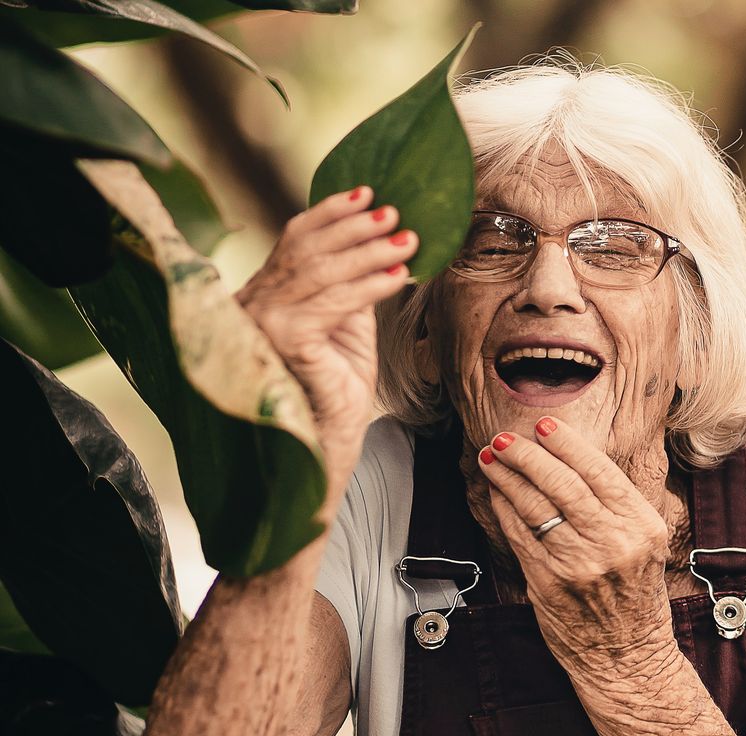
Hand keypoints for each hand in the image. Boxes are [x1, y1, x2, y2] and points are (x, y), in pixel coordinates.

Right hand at [236, 186, 417, 489]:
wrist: (322, 447)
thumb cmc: (333, 389)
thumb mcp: (344, 326)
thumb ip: (348, 286)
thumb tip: (377, 240)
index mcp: (260, 295)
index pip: (293, 240)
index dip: (331, 213)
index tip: (368, 192)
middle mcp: (250, 304)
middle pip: (307, 248)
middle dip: (356, 227)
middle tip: (396, 212)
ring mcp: (261, 323)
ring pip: (322, 271)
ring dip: (371, 252)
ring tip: (408, 238)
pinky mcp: (283, 340)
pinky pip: (335, 302)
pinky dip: (371, 284)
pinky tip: (400, 274)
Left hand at [477, 417, 675, 674]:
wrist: (628, 655)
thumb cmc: (635, 594)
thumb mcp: (646, 543)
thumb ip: (617, 505)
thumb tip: (570, 457)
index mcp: (642, 526)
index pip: (600, 472)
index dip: (567, 444)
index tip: (544, 425)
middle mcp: (613, 543)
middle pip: (563, 485)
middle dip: (528, 456)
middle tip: (506, 437)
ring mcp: (579, 565)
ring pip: (535, 507)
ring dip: (508, 478)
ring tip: (492, 457)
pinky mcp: (549, 584)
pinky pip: (519, 535)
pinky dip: (505, 509)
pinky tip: (497, 493)